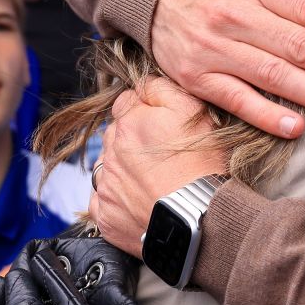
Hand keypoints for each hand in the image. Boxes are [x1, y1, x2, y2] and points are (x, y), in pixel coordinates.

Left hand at [87, 80, 227, 256]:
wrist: (200, 221)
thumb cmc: (202, 165)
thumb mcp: (193, 110)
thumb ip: (162, 88)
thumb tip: (143, 82)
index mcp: (129, 122)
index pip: (126, 103)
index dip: (145, 111)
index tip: (161, 124)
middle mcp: (110, 152)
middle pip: (114, 135)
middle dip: (132, 140)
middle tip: (161, 155)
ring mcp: (105, 186)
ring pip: (106, 167)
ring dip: (122, 169)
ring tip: (151, 181)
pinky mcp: (105, 217)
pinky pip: (102, 202)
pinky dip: (116, 200)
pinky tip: (138, 202)